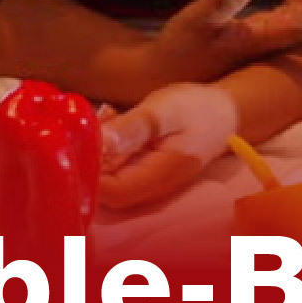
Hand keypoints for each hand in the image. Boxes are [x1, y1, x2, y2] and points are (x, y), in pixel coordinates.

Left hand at [98, 82, 240, 209]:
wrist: (226, 112)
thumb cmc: (198, 109)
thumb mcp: (165, 111)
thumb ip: (133, 128)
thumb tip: (99, 142)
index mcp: (157, 178)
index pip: (112, 193)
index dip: (89, 174)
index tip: (76, 143)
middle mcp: (149, 187)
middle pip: (105, 189)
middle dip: (89, 158)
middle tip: (87, 123)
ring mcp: (146, 180)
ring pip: (108, 176)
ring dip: (96, 149)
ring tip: (104, 115)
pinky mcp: (142, 169)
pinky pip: (116, 166)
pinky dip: (107, 145)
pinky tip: (111, 119)